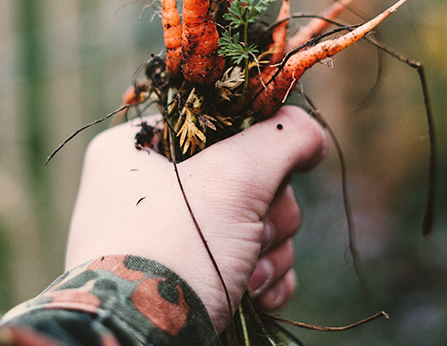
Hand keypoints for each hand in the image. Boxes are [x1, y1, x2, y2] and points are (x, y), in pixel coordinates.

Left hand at [64, 106, 328, 331]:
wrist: (140, 343)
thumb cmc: (176, 247)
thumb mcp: (234, 177)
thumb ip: (282, 138)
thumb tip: (311, 135)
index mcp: (134, 149)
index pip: (216, 122)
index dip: (254, 145)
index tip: (267, 169)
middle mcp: (146, 189)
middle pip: (244, 176)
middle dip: (267, 211)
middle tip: (255, 232)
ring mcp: (165, 238)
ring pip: (252, 222)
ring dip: (268, 249)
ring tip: (250, 275)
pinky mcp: (186, 281)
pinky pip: (244, 262)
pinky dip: (261, 277)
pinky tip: (258, 295)